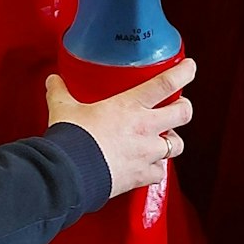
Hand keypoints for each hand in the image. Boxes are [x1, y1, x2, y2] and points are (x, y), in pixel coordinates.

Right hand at [44, 60, 196, 197]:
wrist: (70, 173)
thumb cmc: (72, 138)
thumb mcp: (63, 109)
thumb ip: (60, 93)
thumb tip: (53, 81)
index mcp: (130, 106)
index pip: (165, 83)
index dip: (183, 73)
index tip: (190, 67)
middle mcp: (145, 128)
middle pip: (183, 113)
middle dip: (184, 108)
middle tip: (179, 106)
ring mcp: (147, 153)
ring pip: (177, 145)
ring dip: (173, 140)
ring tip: (165, 139)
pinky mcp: (143, 175)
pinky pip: (161, 172)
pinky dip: (157, 169)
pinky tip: (150, 166)